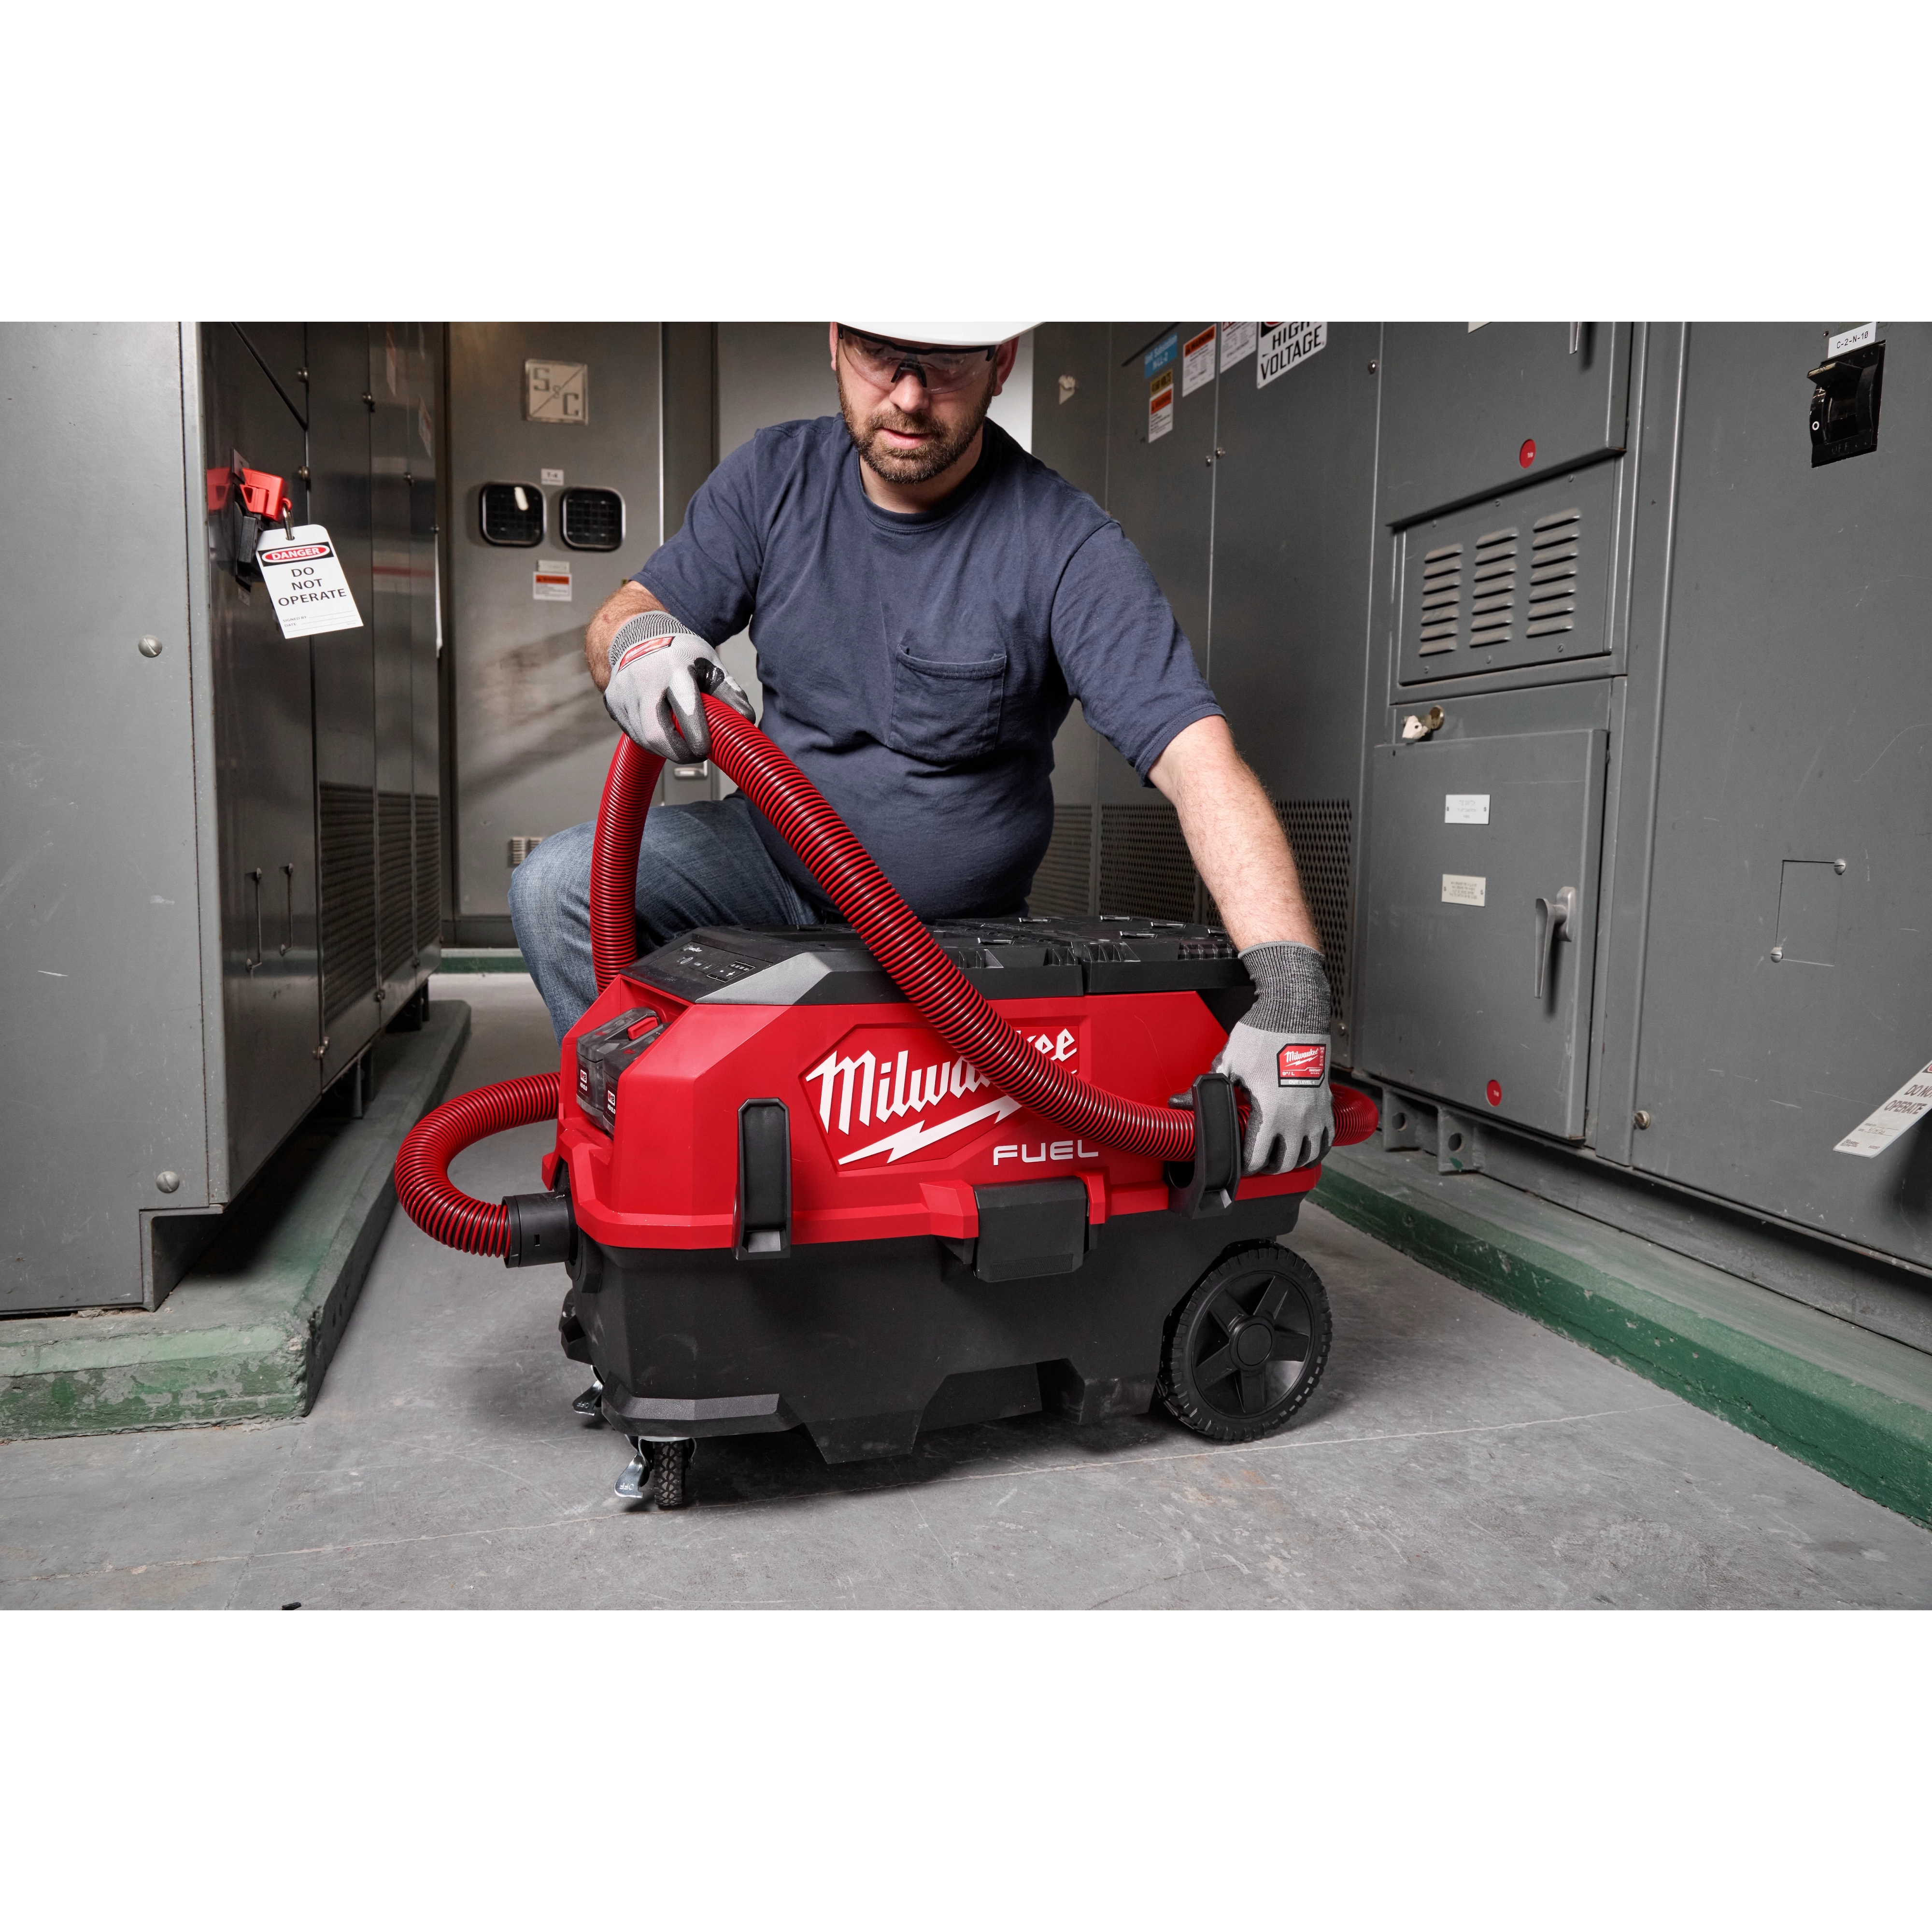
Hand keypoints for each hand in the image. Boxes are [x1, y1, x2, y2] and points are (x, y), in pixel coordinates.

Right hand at [603, 615, 753, 760]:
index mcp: (672, 667)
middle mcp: (643, 680)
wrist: (639, 636)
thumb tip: (745, 721)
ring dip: (667, 748)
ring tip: (681, 735)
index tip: (705, 749)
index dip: (695, 733)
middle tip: (696, 753)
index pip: (684, 706)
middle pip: (656, 734)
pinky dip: (652, 740)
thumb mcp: (710, 664)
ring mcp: (624, 693)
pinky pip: (634, 734)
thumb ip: (729, 693)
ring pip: (645, 740)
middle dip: (679, 753)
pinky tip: (661, 725)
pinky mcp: (613, 704)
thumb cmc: (678, 653)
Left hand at [1212, 941, 1333, 1172]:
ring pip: (1310, 1155)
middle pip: (1286, 1163)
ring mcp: (1315, 1111)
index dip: (1245, 1166)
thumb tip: (1181, 1101)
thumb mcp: (1228, 1063)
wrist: (1294, 1012)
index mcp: (1271, 1113)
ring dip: (1293, 1161)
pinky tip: (1305, 1145)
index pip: (1258, 1159)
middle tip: (1256, 1162)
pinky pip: (1327, 1137)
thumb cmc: (1263, 1035)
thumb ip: (1206, 1088)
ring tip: (1279, 1157)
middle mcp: (1297, 1118)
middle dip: (1268, 1167)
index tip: (1239, 1164)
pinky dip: (1316, 1147)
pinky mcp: (1326, 1101)